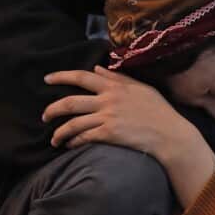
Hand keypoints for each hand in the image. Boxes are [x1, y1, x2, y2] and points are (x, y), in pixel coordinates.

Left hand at [43, 66, 196, 153]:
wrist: (170, 134)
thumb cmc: (158, 111)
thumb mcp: (140, 88)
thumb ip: (116, 78)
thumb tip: (96, 68)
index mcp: (114, 86)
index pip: (82, 77)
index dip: (61, 76)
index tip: (47, 79)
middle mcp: (108, 100)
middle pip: (70, 102)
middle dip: (52, 110)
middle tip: (43, 116)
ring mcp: (108, 118)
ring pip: (73, 123)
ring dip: (59, 132)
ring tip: (53, 139)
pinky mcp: (109, 134)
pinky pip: (84, 137)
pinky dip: (73, 142)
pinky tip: (70, 146)